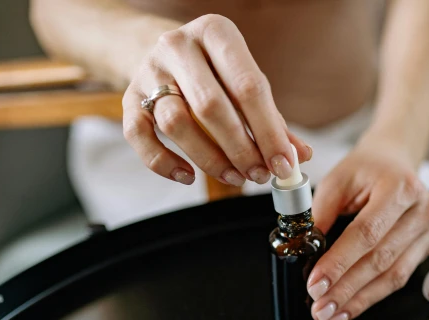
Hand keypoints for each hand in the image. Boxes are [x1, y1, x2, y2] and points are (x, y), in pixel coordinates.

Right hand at [122, 14, 310, 186]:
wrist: (153, 47)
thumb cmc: (211, 70)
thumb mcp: (245, 81)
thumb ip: (272, 119)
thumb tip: (300, 155)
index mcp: (217, 33)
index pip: (248, 86)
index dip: (269, 131)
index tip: (283, 164)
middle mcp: (179, 46)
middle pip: (211, 107)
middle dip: (241, 149)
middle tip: (259, 175)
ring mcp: (149, 72)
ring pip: (175, 123)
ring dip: (209, 159)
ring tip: (234, 177)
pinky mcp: (128, 98)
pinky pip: (139, 137)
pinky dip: (164, 163)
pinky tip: (189, 177)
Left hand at [306, 140, 428, 319]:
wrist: (394, 162)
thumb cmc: (365, 170)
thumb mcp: (336, 181)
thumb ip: (320, 214)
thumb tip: (304, 251)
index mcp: (399, 187)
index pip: (366, 233)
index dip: (339, 262)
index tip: (315, 284)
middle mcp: (421, 210)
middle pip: (380, 259)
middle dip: (346, 289)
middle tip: (320, 308)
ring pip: (393, 275)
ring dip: (359, 300)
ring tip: (331, 315)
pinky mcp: (426, 247)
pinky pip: (399, 278)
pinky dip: (371, 296)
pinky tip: (350, 308)